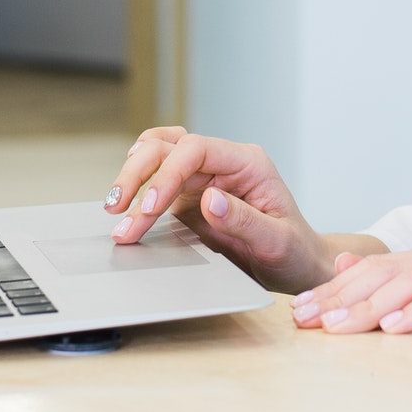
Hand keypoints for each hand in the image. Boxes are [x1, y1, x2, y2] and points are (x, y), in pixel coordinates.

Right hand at [104, 127, 350, 293]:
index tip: (150, 206)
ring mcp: (205, 178)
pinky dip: (138, 188)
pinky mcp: (191, 196)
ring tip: (113, 209)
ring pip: (159, 157)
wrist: (297, 264)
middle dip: (139, 175)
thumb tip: (210, 199)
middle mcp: (223, 164)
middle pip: (170, 147)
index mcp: (247, 164)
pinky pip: (158, 181)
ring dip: (133, 177)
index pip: (197, 150)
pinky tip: (125, 204)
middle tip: (117, 209)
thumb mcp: (278, 242)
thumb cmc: (294, 251)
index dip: (168, 173)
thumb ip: (246, 221)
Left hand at [288, 248, 411, 336]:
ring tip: (344, 326)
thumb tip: (342, 265)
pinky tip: (396, 327)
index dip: (336, 290)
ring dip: (373, 305)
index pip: (376, 272)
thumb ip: (386, 294)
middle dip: (345, 297)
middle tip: (313, 319)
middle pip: (389, 271)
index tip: (301, 311)